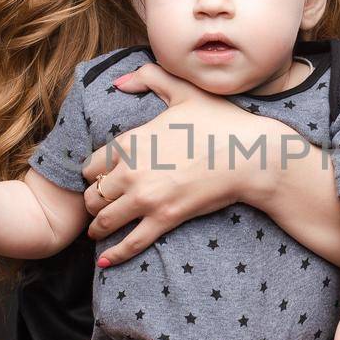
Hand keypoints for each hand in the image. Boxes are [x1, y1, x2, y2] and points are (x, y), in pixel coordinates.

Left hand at [81, 62, 268, 263]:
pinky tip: (105, 262)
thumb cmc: (219, 122)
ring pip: (104, 220)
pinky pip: (131, 242)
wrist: (249, 156)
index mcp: (130, 141)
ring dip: (99, 227)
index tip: (100, 178)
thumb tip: (119, 80)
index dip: (93, 173)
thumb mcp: (183, 91)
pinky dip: (115, 254)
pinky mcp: (165, 219)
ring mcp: (146, 198)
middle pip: (92, 195)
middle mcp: (130, 171)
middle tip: (100, 205)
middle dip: (93, 201)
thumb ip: (149, 78)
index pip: (90, 165)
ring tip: (99, 231)